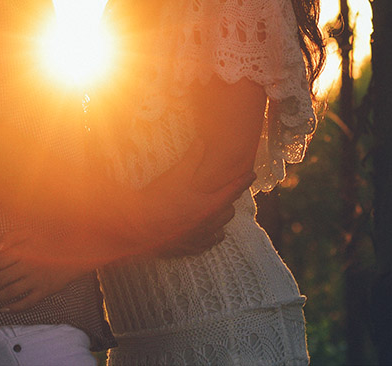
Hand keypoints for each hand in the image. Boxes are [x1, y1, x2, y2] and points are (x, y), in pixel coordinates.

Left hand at [0, 229, 97, 312]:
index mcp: (22, 250)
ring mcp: (36, 280)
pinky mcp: (45, 290)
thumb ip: (11, 236)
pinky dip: (15, 307)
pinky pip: (28, 302)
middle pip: (0, 280)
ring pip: (10, 292)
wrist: (77, 250)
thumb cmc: (50, 238)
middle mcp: (27, 266)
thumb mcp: (31, 231)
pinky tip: (4, 309)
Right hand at [131, 139, 253, 255]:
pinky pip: (208, 243)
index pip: (233, 191)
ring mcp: (200, 238)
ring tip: (215, 210)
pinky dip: (210, 235)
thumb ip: (192, 158)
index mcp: (209, 205)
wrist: (138, 226)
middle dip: (229, 200)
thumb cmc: (158, 199)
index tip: (253, 174)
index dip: (244, 181)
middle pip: (229, 211)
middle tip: (225, 191)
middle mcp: (209, 224)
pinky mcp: (189, 249)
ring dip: (220, 219)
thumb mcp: (176, 174)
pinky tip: (204, 230)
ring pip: (220, 229)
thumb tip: (201, 142)